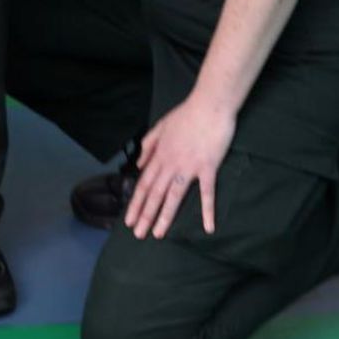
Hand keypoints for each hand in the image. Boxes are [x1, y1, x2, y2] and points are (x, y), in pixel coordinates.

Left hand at [123, 95, 236, 239]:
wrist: (209, 104)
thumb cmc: (186, 113)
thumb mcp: (161, 126)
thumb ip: (148, 146)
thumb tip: (139, 164)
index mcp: (160, 155)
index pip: (143, 184)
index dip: (135, 204)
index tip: (129, 220)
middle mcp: (170, 164)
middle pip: (154, 194)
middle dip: (145, 215)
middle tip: (138, 235)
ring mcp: (189, 167)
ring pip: (173, 197)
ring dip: (165, 217)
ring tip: (158, 234)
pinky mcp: (208, 167)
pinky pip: (207, 193)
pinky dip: (207, 211)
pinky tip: (208, 227)